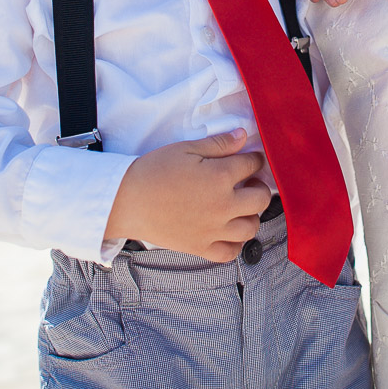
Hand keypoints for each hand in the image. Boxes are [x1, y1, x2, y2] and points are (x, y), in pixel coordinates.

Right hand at [104, 129, 270, 260]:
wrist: (126, 201)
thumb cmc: (154, 170)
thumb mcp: (186, 148)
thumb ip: (218, 143)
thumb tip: (243, 135)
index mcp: (220, 177)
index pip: (253, 165)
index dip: (253, 159)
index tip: (249, 159)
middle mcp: (223, 206)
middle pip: (261, 198)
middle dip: (258, 187)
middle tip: (247, 182)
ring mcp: (214, 230)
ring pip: (252, 227)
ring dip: (250, 215)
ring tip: (239, 206)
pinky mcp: (201, 248)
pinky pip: (231, 252)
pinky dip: (236, 243)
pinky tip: (228, 230)